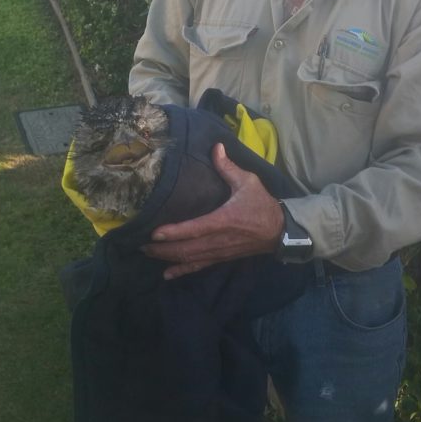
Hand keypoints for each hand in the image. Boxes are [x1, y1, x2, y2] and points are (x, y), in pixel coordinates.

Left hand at [144, 142, 284, 278]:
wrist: (279, 230)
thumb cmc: (262, 204)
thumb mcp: (248, 182)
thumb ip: (228, 167)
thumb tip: (216, 147)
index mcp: (223, 220)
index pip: (194, 229)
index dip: (174, 233)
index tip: (154, 232)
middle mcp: (218, 240)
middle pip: (186, 248)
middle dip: (162, 248)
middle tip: (141, 245)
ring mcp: (219, 252)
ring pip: (190, 259)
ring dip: (167, 258)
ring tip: (148, 254)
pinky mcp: (221, 258)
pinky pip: (199, 266)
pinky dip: (182, 271)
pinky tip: (167, 274)